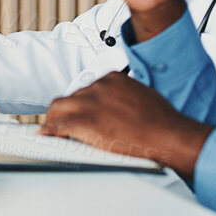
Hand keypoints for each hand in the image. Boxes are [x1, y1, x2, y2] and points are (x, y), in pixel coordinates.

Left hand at [40, 72, 211, 178]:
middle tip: (63, 125)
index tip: (79, 112)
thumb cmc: (162, 122)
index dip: (80, 104)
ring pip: (59, 109)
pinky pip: (58, 125)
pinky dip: (49, 131)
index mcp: (112, 79)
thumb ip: (122, 98)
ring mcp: (89, 103)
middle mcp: (97, 87)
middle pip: (70, 98)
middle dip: (66, 112)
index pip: (85, 89)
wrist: (168, 136)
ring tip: (53, 131)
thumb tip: (115, 108)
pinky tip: (47, 136)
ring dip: (55, 120)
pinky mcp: (84, 121)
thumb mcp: (141, 97)